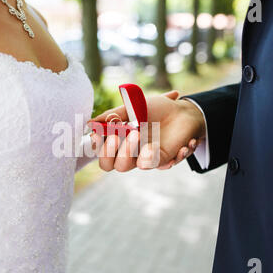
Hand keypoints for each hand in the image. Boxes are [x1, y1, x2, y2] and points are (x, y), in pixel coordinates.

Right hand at [88, 91, 206, 171]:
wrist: (181, 110)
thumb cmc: (154, 108)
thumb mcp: (132, 107)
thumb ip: (112, 116)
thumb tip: (91, 123)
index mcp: (121, 141)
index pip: (104, 153)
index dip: (100, 147)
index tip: (99, 134)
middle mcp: (131, 152)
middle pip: (114, 165)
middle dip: (114, 151)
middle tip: (122, 134)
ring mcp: (146, 157)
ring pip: (131, 166)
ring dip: (129, 152)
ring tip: (138, 133)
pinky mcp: (164, 159)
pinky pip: (160, 164)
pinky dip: (162, 153)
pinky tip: (175, 142)